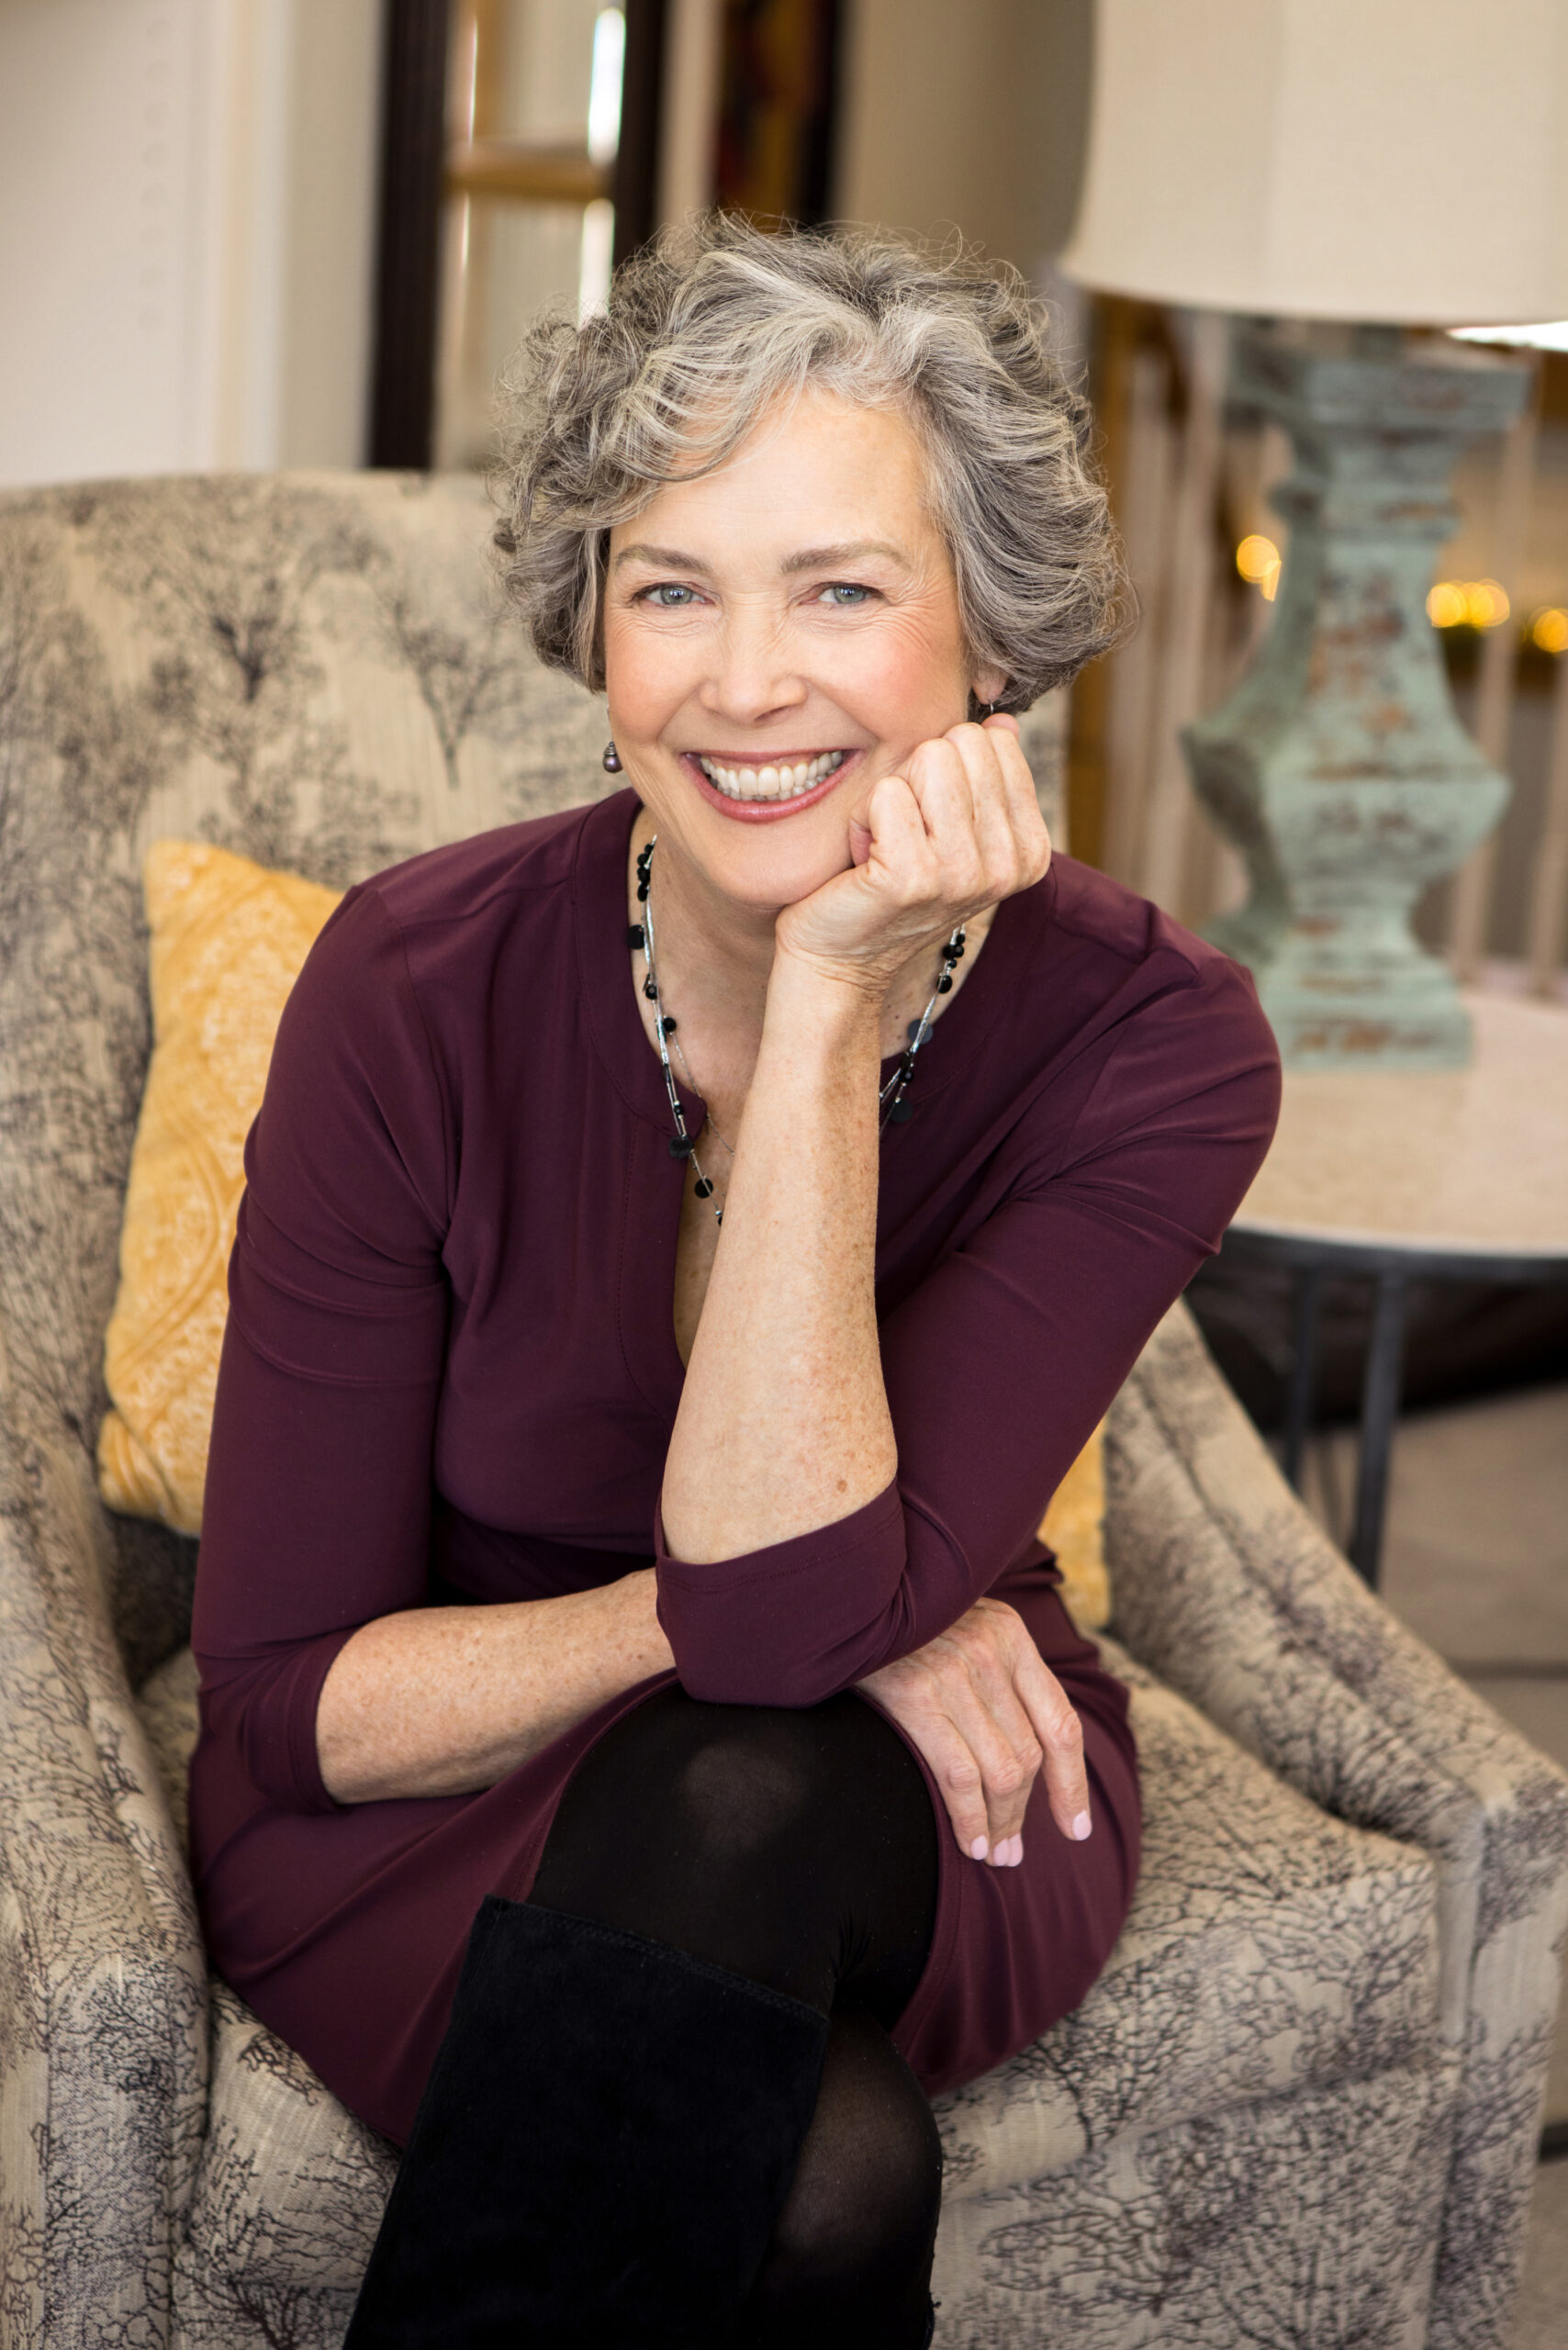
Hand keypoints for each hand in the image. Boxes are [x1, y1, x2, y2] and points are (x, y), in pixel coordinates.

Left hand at [773, 714, 1049, 996]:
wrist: (841, 960)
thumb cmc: (890, 886)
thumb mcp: (953, 830)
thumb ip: (983, 777)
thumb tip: (1002, 723)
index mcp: (1030, 850)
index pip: (993, 743)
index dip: (945, 771)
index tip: (930, 824)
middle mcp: (1007, 866)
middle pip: (961, 744)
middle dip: (917, 777)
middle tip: (902, 834)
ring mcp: (964, 873)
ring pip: (927, 759)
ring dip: (890, 796)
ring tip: (884, 844)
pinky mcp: (913, 877)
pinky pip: (887, 792)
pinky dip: (862, 818)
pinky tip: (864, 861)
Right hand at [856, 1598, 1091, 1866]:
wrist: (846, 1599)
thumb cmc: (902, 1627)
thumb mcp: (962, 1630)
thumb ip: (996, 1676)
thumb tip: (1022, 1757)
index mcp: (1011, 1635)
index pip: (1061, 1722)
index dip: (1072, 1783)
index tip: (1076, 1827)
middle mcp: (991, 1651)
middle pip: (1029, 1755)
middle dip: (1025, 1814)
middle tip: (1013, 1850)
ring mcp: (955, 1673)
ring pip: (1002, 1771)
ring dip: (1001, 1823)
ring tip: (993, 1852)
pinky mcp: (915, 1696)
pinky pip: (960, 1776)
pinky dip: (970, 1818)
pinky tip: (971, 1842)